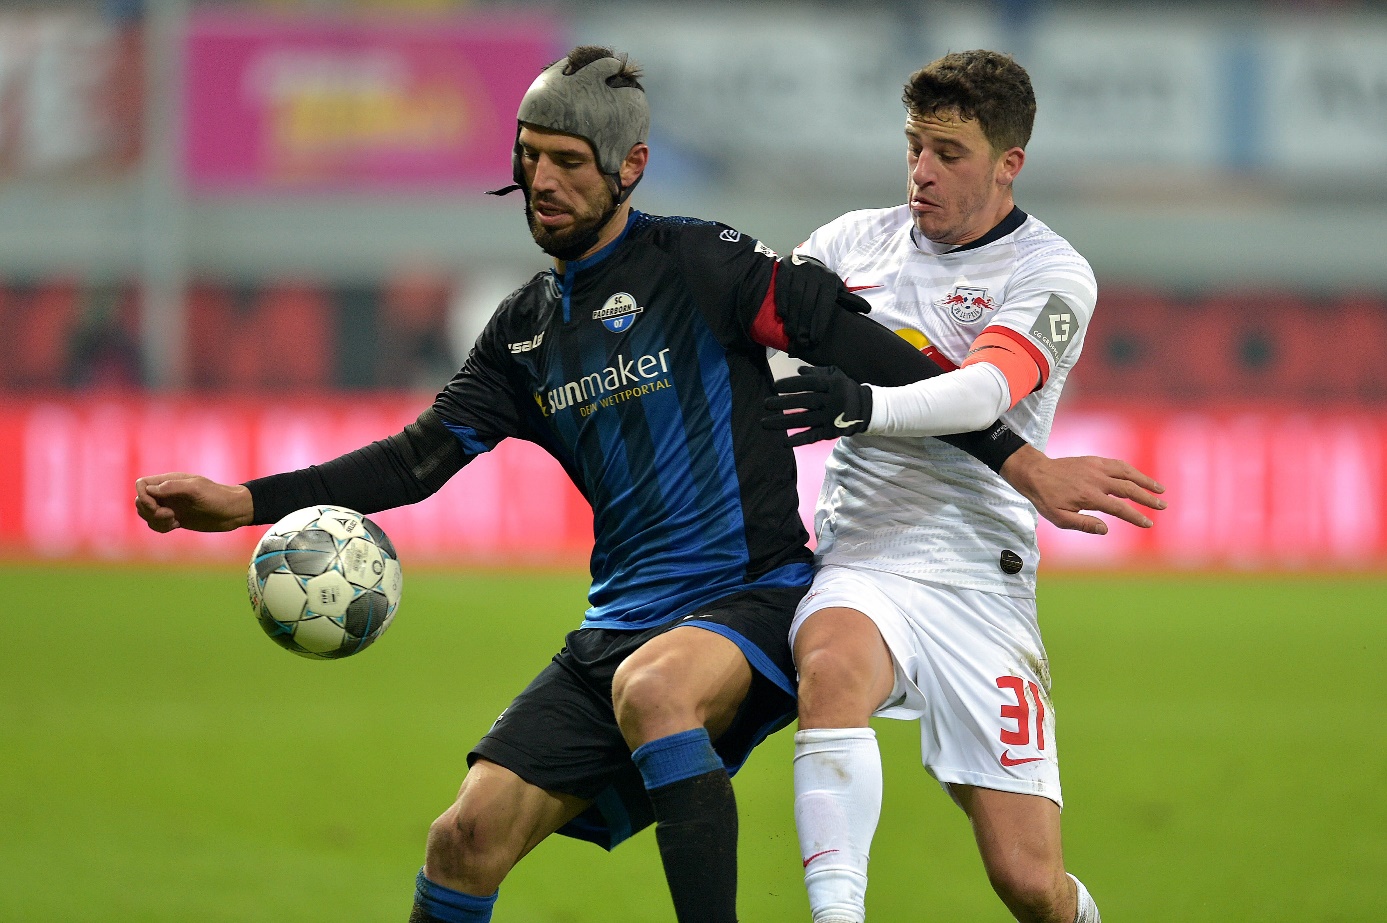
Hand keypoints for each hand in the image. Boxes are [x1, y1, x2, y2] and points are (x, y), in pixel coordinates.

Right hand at [135, 472, 254, 532]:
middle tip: (170, 515)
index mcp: (170, 481)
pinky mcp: (175, 519)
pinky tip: (176, 525)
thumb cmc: (218, 496)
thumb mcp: (196, 489)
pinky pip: (156, 524)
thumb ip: (173, 487)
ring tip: (174, 521)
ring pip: (147, 514)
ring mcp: (171, 506)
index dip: (142, 497)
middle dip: (150, 511)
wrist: (233, 511)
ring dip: (155, 521)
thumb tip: (149, 490)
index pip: (141, 485)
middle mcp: (167, 493)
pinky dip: (161, 527)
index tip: (156, 506)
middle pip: (141, 501)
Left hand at [762, 366, 872, 445]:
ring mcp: (831, 418)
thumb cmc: (845, 389)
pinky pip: (813, 436)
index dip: (792, 384)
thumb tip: (799, 371)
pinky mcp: (831, 432)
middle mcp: (831, 401)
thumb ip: (817, 373)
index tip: (775, 386)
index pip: (810, 384)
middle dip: (783, 404)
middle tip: (766, 404)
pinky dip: (799, 440)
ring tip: (765, 423)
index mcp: (832, 385)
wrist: (867, 409)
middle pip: (805, 402)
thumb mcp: (836, 375)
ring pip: (805, 420)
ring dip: (783, 422)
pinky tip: (784, 442)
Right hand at [774, 253, 868, 353]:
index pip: (825, 305)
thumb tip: (868, 310)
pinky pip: (783, 289)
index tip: (816, 340)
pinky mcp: (786, 270)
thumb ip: (849, 300)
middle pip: (809, 304)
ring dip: (793, 318)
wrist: (804, 261)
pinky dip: (783, 303)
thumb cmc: (822, 281)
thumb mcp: (837, 288)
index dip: (820, 324)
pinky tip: (783, 317)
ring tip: (792, 333)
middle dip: (805, 325)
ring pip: (795, 298)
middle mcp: (816, 274)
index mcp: (830, 280)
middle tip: (802, 341)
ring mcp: (799, 271)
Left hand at [1000, 444, 1166, 533]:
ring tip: (1160, 489)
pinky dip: (1132, 470)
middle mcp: (1096, 480)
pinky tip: (1139, 477)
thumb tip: (1105, 530)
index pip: (1119, 508)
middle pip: (1129, 489)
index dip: (1136, 516)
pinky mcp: (1094, 460)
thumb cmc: (1046, 498)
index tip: (1148, 523)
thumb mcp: (1059, 518)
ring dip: (1145, 481)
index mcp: (1089, 496)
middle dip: (1148, 498)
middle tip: (1163, 506)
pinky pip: (1118, 464)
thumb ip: (1083, 524)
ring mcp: (1096, 468)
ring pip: (1127, 473)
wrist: (1035, 473)